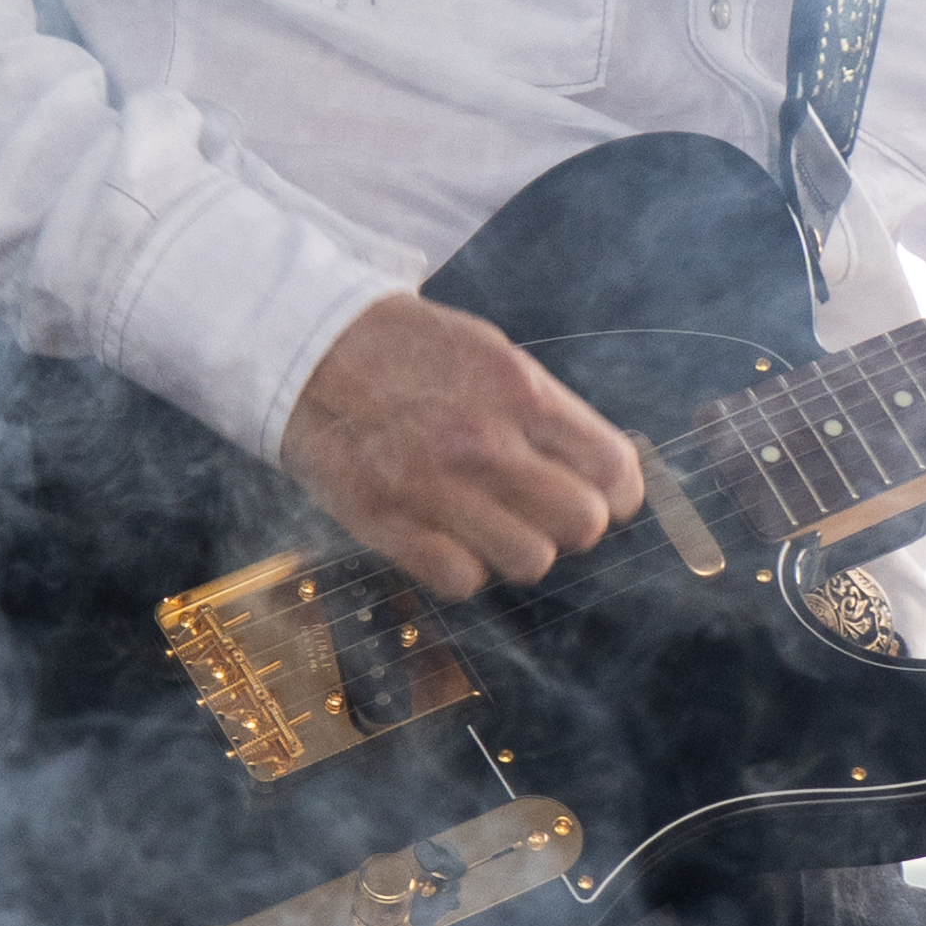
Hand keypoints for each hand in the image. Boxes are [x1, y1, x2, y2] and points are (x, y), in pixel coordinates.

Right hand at [283, 291, 644, 597]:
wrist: (309, 345)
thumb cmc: (406, 350)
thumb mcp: (491, 354)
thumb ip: (546, 413)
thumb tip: (601, 471)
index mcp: (520, 392)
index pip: (614, 471)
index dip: (616, 492)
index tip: (599, 493)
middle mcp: (484, 443)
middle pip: (583, 526)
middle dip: (570, 523)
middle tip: (540, 508)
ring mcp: (434, 488)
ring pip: (529, 561)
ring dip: (517, 548)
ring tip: (489, 522)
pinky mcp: (387, 523)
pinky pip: (462, 580)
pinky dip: (462, 567)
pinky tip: (446, 536)